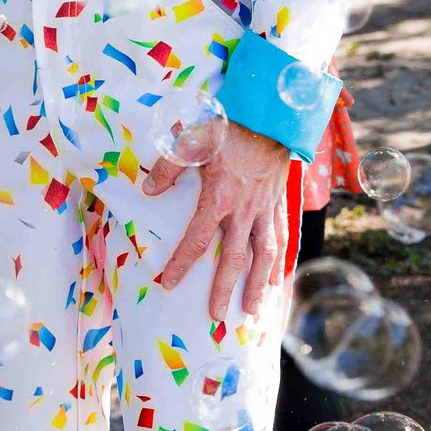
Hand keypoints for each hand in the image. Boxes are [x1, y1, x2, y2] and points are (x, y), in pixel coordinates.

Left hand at [144, 120, 289, 321]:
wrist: (273, 115)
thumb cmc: (230, 126)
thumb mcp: (193, 140)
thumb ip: (169, 166)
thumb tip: (148, 189)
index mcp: (220, 197)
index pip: (198, 239)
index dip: (183, 263)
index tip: (169, 284)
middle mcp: (244, 210)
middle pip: (235, 258)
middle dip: (224, 289)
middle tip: (217, 316)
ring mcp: (265, 209)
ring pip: (263, 255)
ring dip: (258, 285)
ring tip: (253, 311)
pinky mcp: (279, 203)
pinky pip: (281, 238)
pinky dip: (280, 262)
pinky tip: (278, 280)